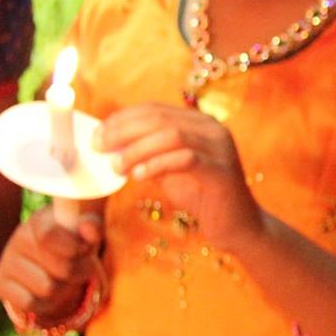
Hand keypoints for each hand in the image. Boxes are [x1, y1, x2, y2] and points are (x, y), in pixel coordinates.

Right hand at [0, 203, 105, 321]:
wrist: (47, 266)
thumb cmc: (72, 246)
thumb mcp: (86, 235)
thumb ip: (92, 227)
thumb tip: (88, 228)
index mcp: (42, 219)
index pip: (49, 235)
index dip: (75, 248)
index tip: (85, 250)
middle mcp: (21, 236)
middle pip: (62, 268)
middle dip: (77, 274)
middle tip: (77, 270)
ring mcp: (7, 259)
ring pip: (48, 289)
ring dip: (63, 291)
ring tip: (61, 281)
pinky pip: (30, 303)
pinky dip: (44, 304)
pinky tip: (45, 293)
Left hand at [98, 103, 264, 251]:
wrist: (238, 226)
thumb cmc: (201, 197)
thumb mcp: (169, 170)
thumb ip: (148, 155)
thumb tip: (111, 147)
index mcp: (198, 122)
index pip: (154, 109)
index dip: (122, 119)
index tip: (97, 135)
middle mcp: (211, 128)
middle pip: (160, 118)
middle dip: (123, 131)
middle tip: (99, 147)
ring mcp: (219, 147)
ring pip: (172, 135)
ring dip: (137, 149)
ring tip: (116, 166)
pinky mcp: (222, 171)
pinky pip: (185, 159)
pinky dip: (157, 165)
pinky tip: (138, 177)